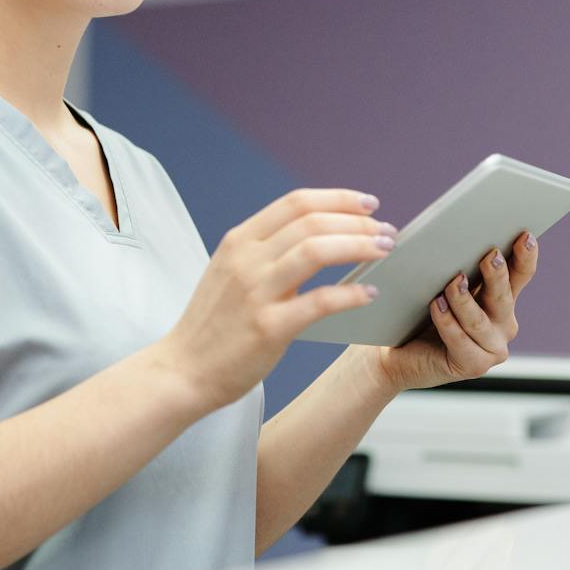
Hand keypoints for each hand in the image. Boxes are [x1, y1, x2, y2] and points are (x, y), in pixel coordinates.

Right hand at [157, 188, 397, 413]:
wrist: (182, 371)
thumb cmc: (212, 326)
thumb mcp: (229, 273)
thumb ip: (264, 252)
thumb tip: (316, 236)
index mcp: (238, 241)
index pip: (296, 203)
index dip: (339, 199)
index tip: (368, 204)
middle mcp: (246, 260)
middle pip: (312, 222)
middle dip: (358, 222)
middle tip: (387, 231)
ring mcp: (255, 292)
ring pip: (318, 250)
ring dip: (361, 246)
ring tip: (385, 251)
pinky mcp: (268, 327)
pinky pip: (320, 301)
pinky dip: (352, 294)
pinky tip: (370, 294)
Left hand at [368, 230, 537, 392]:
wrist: (396, 353)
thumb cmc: (419, 314)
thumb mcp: (442, 286)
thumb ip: (458, 269)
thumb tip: (456, 237)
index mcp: (501, 300)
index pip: (520, 275)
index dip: (525, 257)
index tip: (525, 235)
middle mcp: (503, 324)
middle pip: (503, 296)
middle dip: (497, 275)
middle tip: (490, 255)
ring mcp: (492, 348)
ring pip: (479, 320)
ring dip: (465, 300)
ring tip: (453, 282)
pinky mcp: (473, 365)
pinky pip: (460, 341)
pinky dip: (447, 322)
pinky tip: (436, 306)